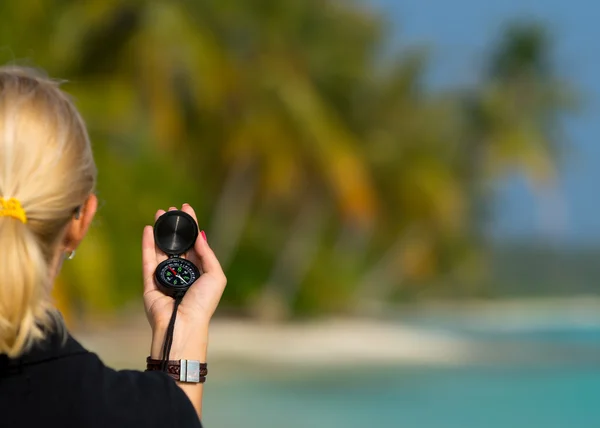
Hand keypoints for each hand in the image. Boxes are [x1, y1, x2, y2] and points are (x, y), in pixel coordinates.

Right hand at [142, 204, 226, 333]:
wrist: (183, 325)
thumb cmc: (203, 303)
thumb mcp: (215, 276)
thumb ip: (207, 254)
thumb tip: (200, 235)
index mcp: (199, 271)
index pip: (194, 243)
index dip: (191, 226)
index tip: (187, 209)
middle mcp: (182, 272)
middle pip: (177, 244)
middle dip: (174, 226)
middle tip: (171, 210)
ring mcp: (165, 277)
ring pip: (161, 249)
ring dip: (160, 231)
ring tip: (159, 214)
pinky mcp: (150, 282)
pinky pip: (147, 259)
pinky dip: (147, 244)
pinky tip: (148, 230)